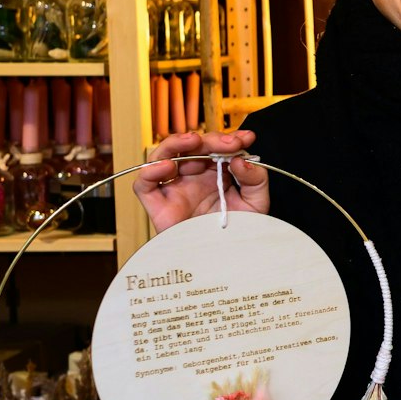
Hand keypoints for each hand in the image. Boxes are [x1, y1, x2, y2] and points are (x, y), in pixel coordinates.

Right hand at [133, 130, 270, 233]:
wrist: (226, 261)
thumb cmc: (239, 234)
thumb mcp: (256, 203)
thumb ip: (255, 179)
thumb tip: (239, 160)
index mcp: (214, 175)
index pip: (216, 148)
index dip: (229, 139)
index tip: (247, 138)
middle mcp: (192, 179)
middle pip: (191, 148)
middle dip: (211, 140)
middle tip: (230, 143)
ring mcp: (174, 190)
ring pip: (162, 157)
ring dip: (176, 143)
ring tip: (194, 141)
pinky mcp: (158, 206)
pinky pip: (144, 185)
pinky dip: (151, 171)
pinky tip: (169, 166)